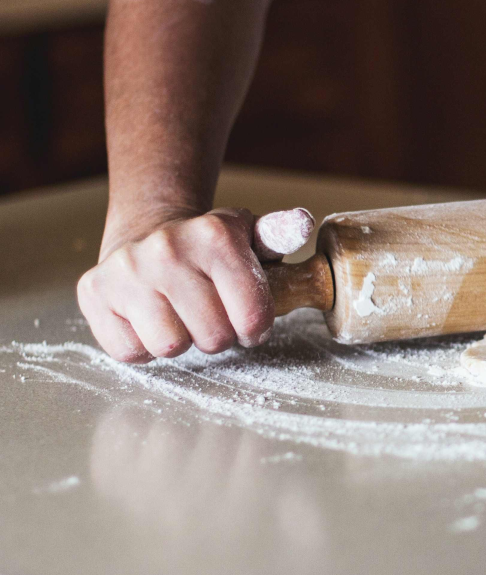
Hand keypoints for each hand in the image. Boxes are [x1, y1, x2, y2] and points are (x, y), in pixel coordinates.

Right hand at [78, 207, 274, 362]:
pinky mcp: (94, 292)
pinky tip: (150, 318)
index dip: (255, 328)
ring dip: (182, 340)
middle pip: (213, 337)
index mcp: (215, 235)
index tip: (249, 320)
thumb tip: (303, 223)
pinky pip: (130, 351)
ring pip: (170, 346)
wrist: (147, 234)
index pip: (252, 317)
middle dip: (219, 335)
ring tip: (181, 315)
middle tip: (211, 315)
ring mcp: (126, 271)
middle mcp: (167, 249)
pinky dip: (144, 345)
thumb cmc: (210, 251)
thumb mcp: (250, 238)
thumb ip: (280, 235)